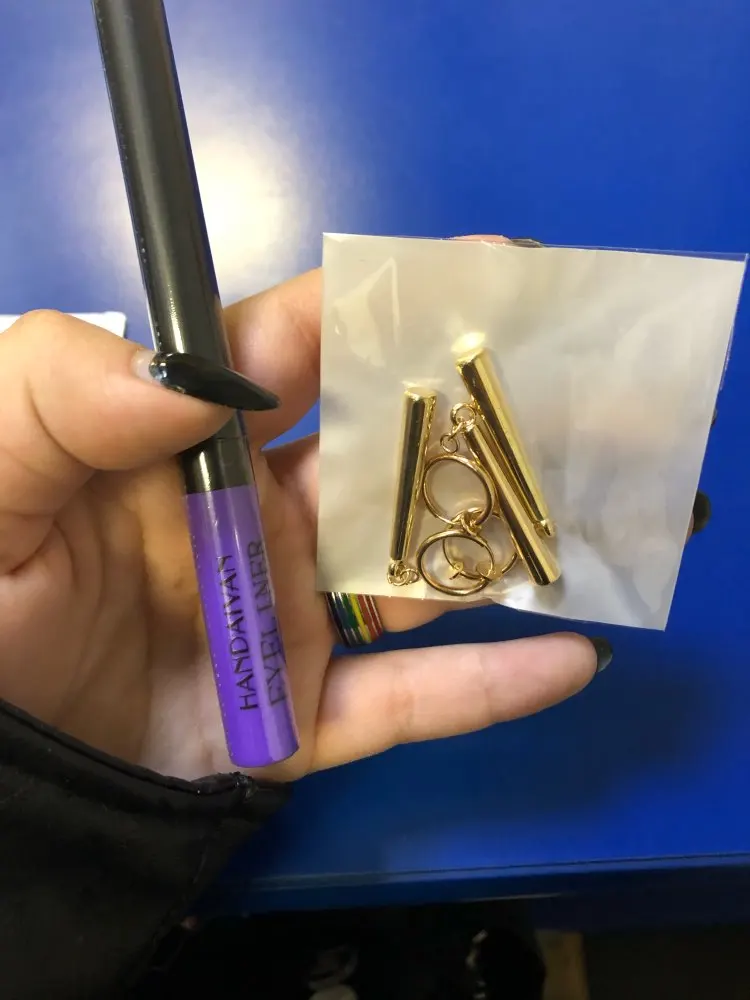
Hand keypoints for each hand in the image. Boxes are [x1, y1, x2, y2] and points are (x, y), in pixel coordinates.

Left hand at [0, 272, 605, 780]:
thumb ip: (61, 394)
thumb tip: (204, 367)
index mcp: (186, 443)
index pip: (295, 353)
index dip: (383, 306)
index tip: (490, 275)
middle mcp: (254, 518)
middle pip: (388, 453)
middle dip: (484, 415)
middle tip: (595, 386)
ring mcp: (288, 617)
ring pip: (418, 574)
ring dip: (509, 544)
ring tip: (604, 513)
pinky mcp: (301, 718)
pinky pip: (406, 706)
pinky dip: (486, 687)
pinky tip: (571, 659)